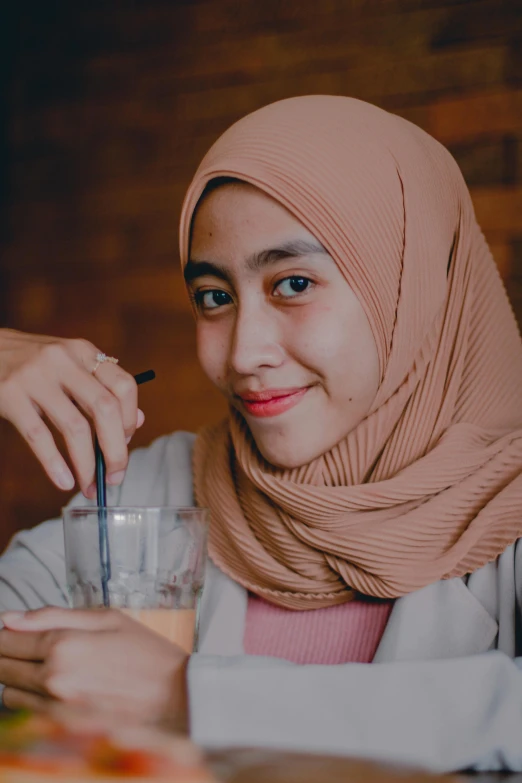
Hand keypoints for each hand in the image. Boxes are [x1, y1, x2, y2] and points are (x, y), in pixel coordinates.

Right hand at [0, 329, 143, 496]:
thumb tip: (138, 422)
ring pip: (74, 427)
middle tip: (115, 476)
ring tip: (88, 486)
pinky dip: (54, 464)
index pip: (124, 386)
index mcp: (83, 352)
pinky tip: (64, 481)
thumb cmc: (33, 364)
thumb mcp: (70, 367)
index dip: (130, 419)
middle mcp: (63, 361)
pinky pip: (38, 436)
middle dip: (115, 450)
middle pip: (105, 409)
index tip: (126, 442)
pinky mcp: (9, 395)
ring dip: (87, 464)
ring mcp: (35, 377)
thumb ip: (101, 390)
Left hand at [0, 608, 188, 731]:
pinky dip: (30, 699)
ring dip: (18, 678)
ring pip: (9, 692)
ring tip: (45, 668)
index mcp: (63, 645)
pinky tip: (55, 688)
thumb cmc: (145, 653)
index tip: (13, 631)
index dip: (6, 633)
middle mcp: (53, 678)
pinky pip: (26, 712)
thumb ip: (53, 615)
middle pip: (3, 665)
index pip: (8, 639)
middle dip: (9, 653)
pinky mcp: (61, 729)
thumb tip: (9, 618)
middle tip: (29, 647)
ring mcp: (54, 708)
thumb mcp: (106, 618)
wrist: (175, 697)